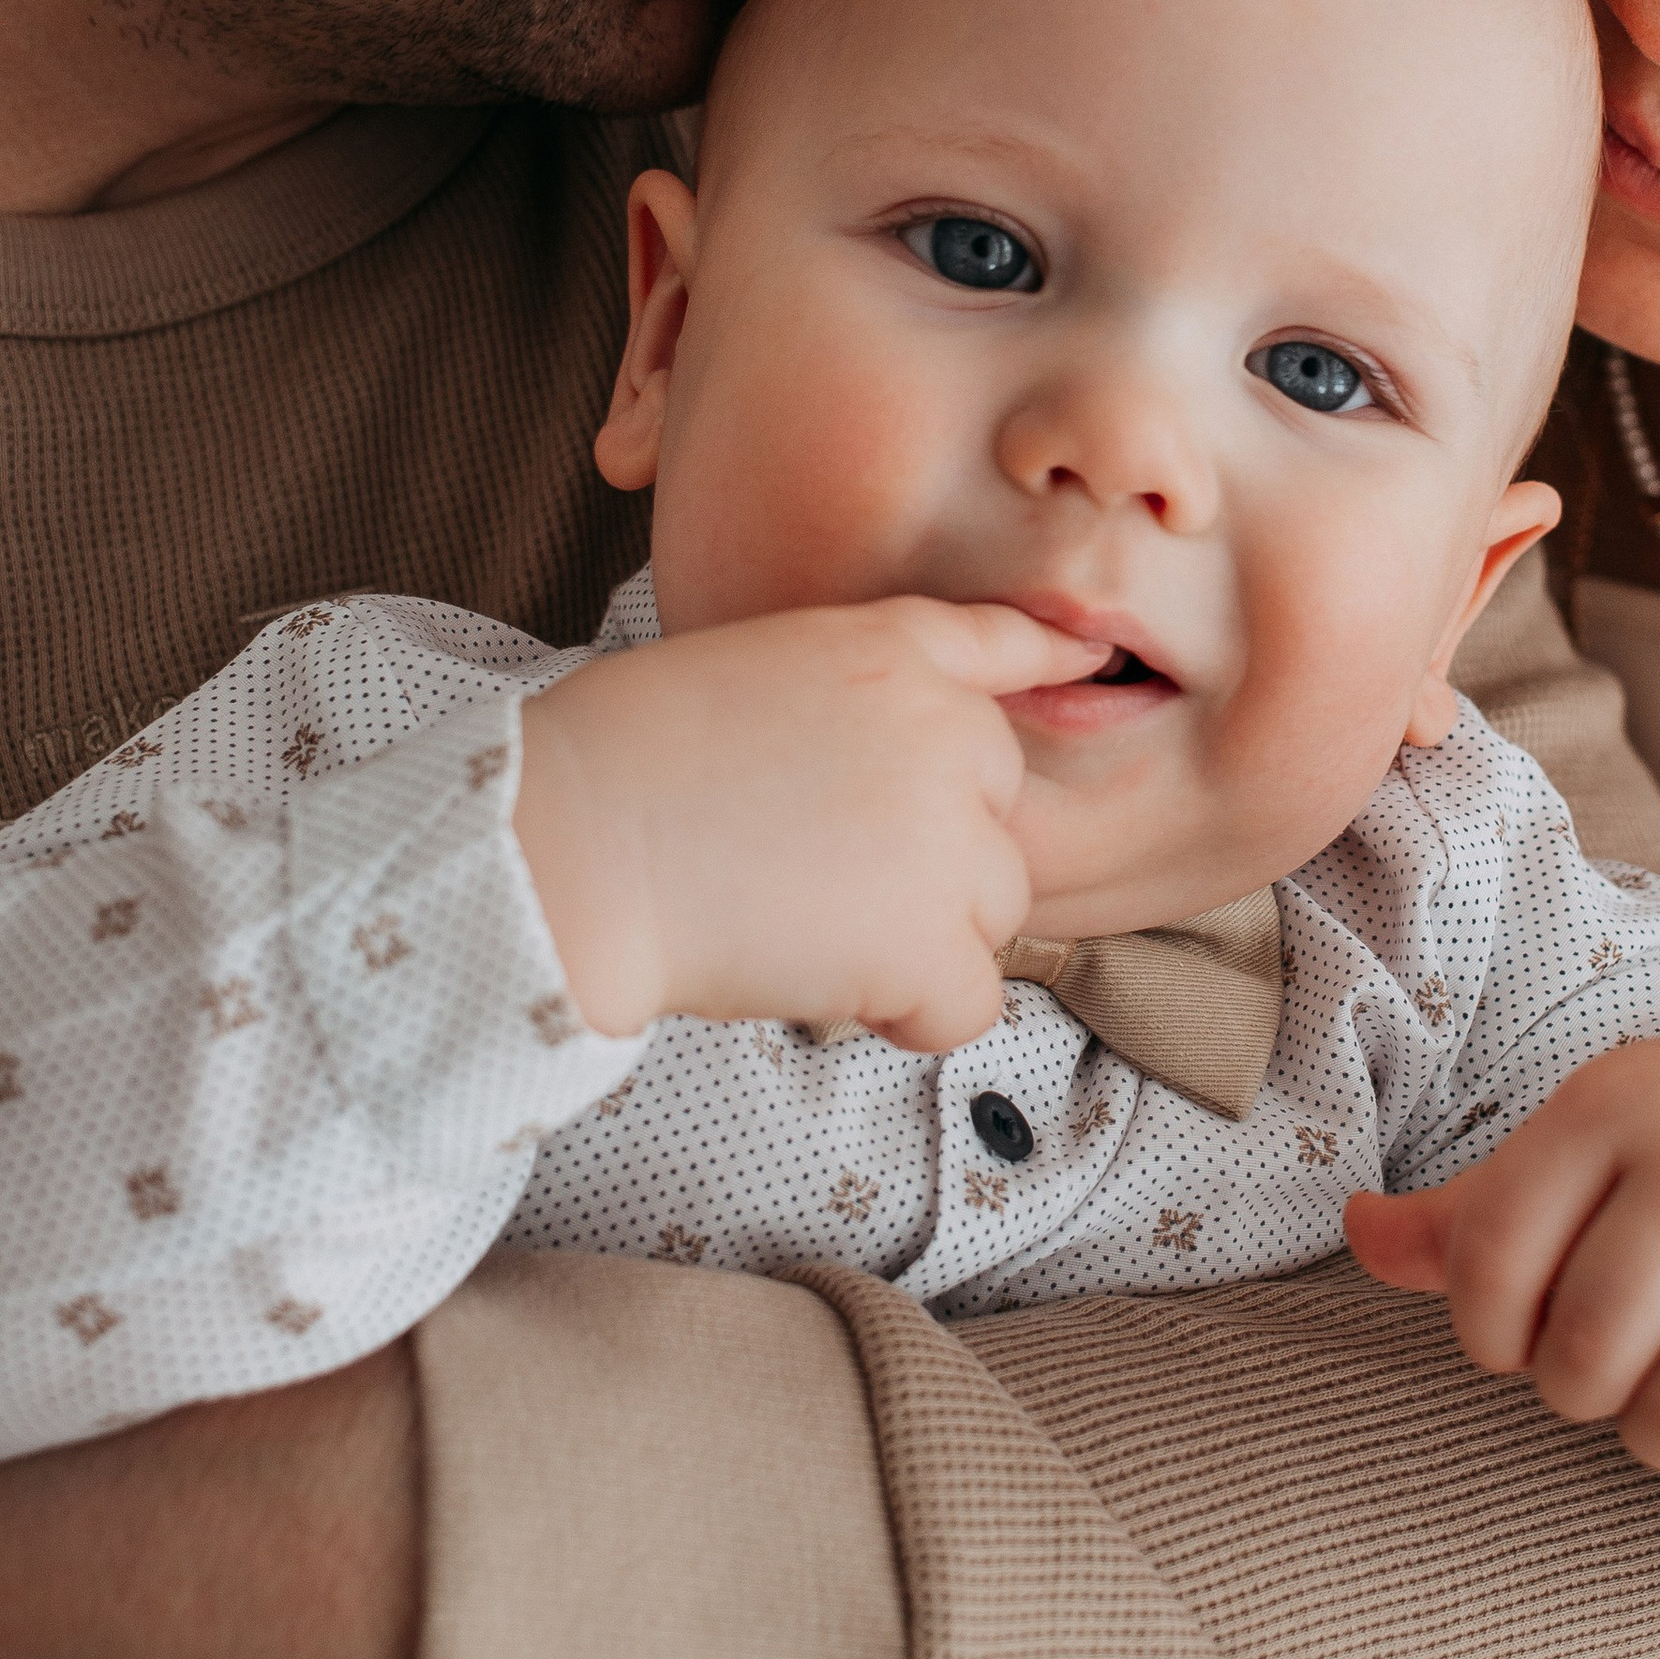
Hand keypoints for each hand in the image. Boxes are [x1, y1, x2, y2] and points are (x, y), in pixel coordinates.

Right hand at [514, 600, 1104, 1052]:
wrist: (576, 841)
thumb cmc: (623, 762)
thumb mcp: (749, 667)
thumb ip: (850, 700)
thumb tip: (892, 774)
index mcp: (894, 649)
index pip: (1005, 643)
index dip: (1047, 657)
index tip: (1084, 660)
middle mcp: (947, 731)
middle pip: (999, 809)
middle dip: (933, 852)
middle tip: (814, 871)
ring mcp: (949, 837)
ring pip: (994, 908)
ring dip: (922, 935)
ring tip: (805, 926)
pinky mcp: (932, 939)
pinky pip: (972, 1003)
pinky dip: (914, 1016)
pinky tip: (837, 994)